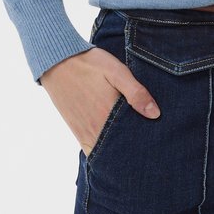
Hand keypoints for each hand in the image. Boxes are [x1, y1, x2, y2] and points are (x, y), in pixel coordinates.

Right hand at [39, 47, 161, 155]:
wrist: (57, 62)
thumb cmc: (90, 64)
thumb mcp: (117, 72)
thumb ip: (136, 93)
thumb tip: (155, 114)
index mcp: (109, 114)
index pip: (132, 138)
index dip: (145, 141)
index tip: (155, 140)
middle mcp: (96, 128)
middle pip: (119, 148)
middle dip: (133, 148)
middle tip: (147, 145)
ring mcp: (85, 132)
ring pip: (105, 152)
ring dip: (118, 151)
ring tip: (132, 145)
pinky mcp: (76, 130)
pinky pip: (91, 150)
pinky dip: (102, 152)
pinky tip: (112, 146)